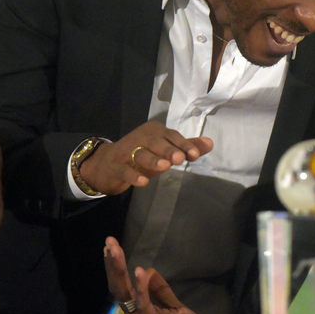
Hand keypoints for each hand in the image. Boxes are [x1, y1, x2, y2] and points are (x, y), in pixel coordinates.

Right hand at [81, 121, 213, 194]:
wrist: (104, 164)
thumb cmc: (141, 155)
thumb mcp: (163, 151)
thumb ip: (186, 147)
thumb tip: (210, 143)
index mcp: (154, 131)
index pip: (171, 136)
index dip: (183, 145)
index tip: (194, 155)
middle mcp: (140, 138)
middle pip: (155, 142)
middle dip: (168, 150)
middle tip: (179, 159)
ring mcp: (125, 152)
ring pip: (140, 154)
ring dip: (152, 160)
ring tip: (164, 167)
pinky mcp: (115, 167)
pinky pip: (125, 170)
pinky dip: (134, 175)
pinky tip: (143, 181)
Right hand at [104, 237, 219, 313]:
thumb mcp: (175, 307)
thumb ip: (161, 291)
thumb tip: (147, 269)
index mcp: (141, 311)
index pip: (124, 285)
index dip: (117, 266)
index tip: (112, 245)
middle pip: (120, 287)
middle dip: (113, 264)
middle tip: (109, 242)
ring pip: (126, 294)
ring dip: (120, 271)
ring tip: (115, 251)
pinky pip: (145, 306)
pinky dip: (141, 288)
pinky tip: (138, 272)